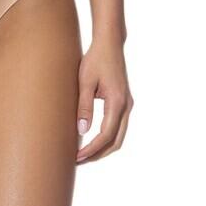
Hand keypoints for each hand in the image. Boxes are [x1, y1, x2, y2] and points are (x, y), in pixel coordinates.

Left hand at [75, 38, 133, 162]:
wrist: (109, 44)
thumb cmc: (95, 60)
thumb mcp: (85, 82)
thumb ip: (84, 106)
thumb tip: (82, 131)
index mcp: (117, 101)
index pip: (106, 135)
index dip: (92, 149)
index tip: (77, 157)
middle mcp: (126, 106)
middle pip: (115, 141)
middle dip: (98, 154)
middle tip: (78, 161)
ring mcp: (127, 105)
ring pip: (118, 137)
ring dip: (102, 149)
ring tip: (83, 154)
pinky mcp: (124, 103)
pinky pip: (118, 128)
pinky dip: (106, 139)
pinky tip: (91, 141)